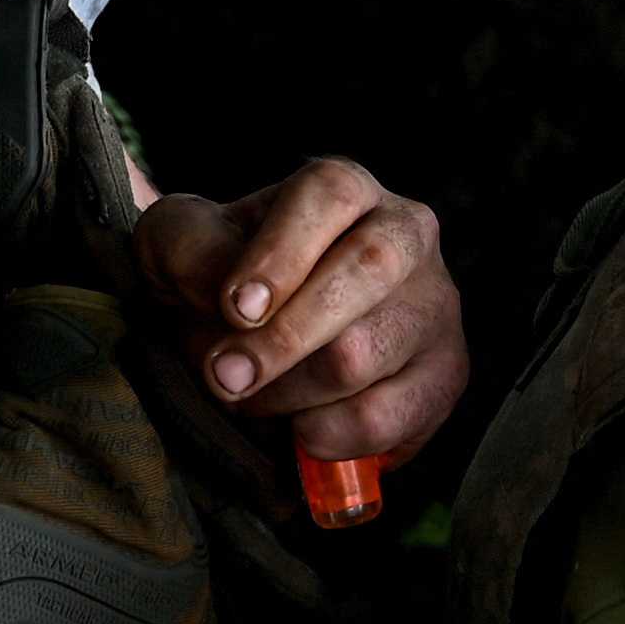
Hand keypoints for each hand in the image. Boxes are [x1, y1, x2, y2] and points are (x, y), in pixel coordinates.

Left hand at [125, 158, 471, 470]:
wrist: (253, 346)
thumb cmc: (216, 281)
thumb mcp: (178, 245)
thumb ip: (192, 250)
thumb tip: (239, 306)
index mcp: (341, 188)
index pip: (329, 195)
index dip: (282, 254)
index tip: (235, 310)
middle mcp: (404, 232)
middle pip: (366, 271)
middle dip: (283, 338)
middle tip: (225, 378)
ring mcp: (435, 303)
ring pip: (362, 355)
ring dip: (288, 393)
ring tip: (252, 399)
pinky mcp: (446, 373)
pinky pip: (387, 416)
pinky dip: (328, 435)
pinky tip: (300, 429)